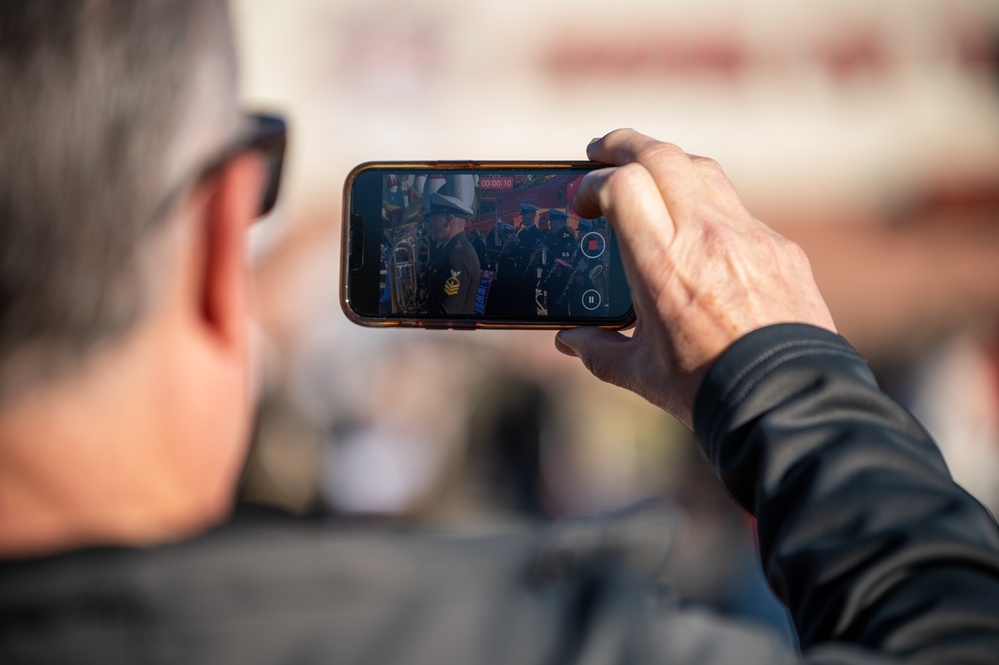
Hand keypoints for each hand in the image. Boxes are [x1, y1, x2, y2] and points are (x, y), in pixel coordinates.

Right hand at [555, 129, 835, 428]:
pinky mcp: (779, 248)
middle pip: (661, 155)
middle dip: (624, 145)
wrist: (787, 402)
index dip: (594, 182)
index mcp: (662, 263)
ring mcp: (748, 236)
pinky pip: (737, 209)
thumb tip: (569, 341)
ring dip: (667, 164)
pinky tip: (697, 228)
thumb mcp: (639, 372)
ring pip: (703, 169)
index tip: (583, 203)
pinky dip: (707, 204)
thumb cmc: (707, 389)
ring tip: (648, 177)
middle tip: (602, 151)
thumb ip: (596, 350)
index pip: (623, 183)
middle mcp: (706, 236)